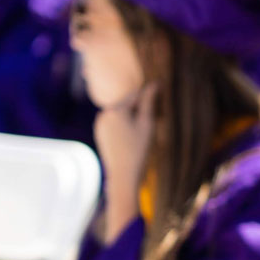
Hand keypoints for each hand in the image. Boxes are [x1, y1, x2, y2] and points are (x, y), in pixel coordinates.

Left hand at [95, 83, 155, 241]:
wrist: (123, 174)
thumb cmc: (139, 149)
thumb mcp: (147, 125)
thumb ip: (148, 103)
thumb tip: (153, 85)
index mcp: (115, 110)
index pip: (135, 95)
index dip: (149, 98)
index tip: (159, 107)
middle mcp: (104, 114)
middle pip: (127, 103)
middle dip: (140, 108)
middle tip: (153, 122)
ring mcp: (100, 124)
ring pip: (121, 113)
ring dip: (133, 116)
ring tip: (144, 131)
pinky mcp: (100, 133)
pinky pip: (115, 122)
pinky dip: (125, 125)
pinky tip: (134, 138)